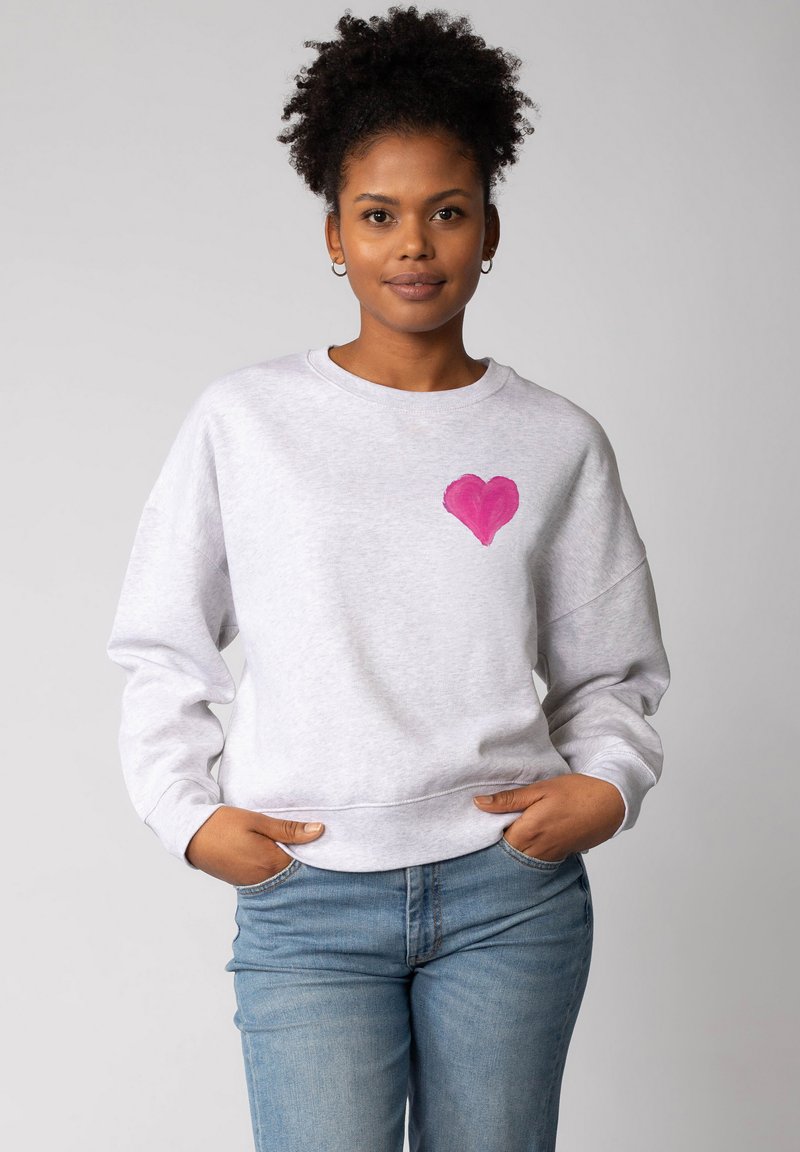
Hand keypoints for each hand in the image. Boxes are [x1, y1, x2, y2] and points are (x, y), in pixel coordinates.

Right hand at [185, 805, 324, 885]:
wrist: (190, 835)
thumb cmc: (222, 825)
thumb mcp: (257, 820)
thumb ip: (288, 828)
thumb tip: (319, 830)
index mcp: (271, 863)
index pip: (306, 861)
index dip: (314, 848)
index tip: (321, 835)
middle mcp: (264, 879)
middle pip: (295, 870)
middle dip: (303, 855)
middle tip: (307, 836)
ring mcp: (253, 883)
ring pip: (281, 873)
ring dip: (287, 859)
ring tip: (289, 841)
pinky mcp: (243, 881)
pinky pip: (267, 875)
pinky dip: (273, 863)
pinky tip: (272, 849)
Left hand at [473, 775, 625, 860]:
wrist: (611, 804)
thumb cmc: (576, 793)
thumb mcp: (540, 789)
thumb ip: (508, 799)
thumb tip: (478, 803)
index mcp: (527, 832)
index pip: (493, 842)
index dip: (485, 831)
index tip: (481, 820)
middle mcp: (536, 850)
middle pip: (505, 853)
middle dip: (497, 841)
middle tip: (493, 823)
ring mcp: (549, 856)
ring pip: (520, 858)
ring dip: (513, 846)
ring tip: (511, 827)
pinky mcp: (559, 856)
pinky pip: (535, 859)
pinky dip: (528, 850)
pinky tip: (530, 834)